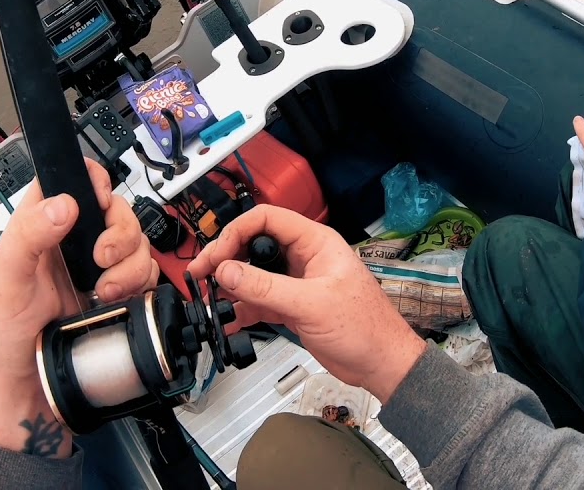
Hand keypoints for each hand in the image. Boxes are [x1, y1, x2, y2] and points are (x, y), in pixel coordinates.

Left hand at [0, 160, 158, 454]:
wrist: (32, 383)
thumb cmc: (7, 332)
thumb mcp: (4, 279)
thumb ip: (28, 234)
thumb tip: (63, 205)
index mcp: (40, 226)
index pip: (70, 179)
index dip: (91, 179)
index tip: (97, 200)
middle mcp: (72, 240)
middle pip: (115, 207)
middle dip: (119, 232)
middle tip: (101, 258)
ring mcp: (98, 265)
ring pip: (136, 239)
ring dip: (129, 263)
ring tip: (105, 289)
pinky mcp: (118, 288)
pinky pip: (146, 270)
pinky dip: (140, 282)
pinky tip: (117, 298)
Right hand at [187, 206, 427, 402]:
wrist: (381, 363)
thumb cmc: (366, 327)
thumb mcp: (311, 304)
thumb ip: (266, 288)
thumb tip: (228, 271)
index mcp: (315, 242)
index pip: (267, 219)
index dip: (236, 233)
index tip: (216, 256)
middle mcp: (304, 258)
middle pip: (255, 245)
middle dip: (226, 259)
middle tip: (203, 276)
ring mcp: (297, 282)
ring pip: (254, 275)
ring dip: (231, 286)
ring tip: (210, 299)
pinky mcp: (293, 306)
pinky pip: (259, 301)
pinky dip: (241, 311)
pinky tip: (228, 323)